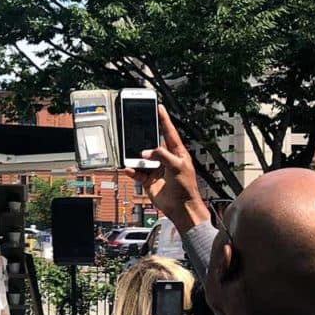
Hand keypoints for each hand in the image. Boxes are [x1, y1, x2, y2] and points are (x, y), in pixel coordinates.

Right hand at [123, 106, 211, 232]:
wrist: (181, 208)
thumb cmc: (186, 187)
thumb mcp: (178, 166)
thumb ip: (161, 156)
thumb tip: (145, 153)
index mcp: (177, 153)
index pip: (169, 132)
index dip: (164, 120)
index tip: (159, 107)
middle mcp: (165, 159)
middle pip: (152, 144)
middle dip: (144, 138)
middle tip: (136, 128)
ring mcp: (156, 169)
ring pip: (142, 158)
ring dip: (136, 158)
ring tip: (131, 155)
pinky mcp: (148, 180)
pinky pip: (136, 172)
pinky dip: (131, 171)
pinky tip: (129, 168)